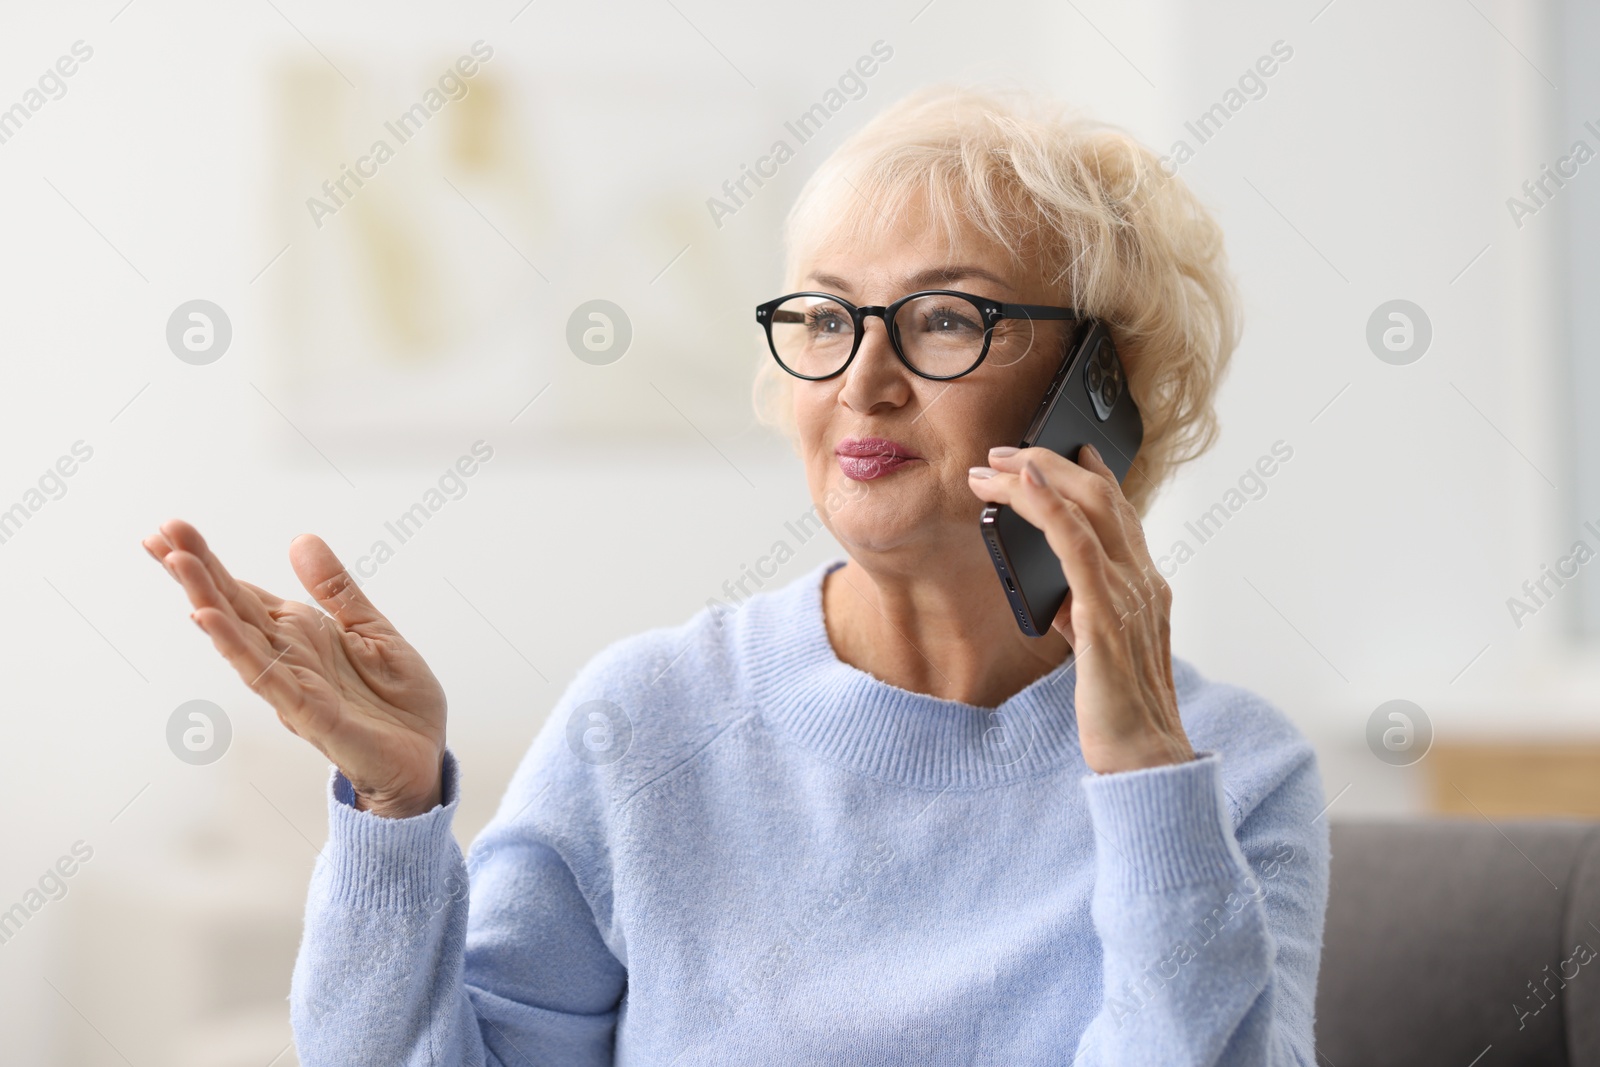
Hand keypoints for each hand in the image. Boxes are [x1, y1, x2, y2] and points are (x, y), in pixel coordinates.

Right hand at [144, 519, 447, 817]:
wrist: (425, 756)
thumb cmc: (396, 701)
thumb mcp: (372, 629)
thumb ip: (335, 589)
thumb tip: (300, 539)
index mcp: (302, 634)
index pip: (244, 593)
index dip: (208, 562)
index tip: (169, 529)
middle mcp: (288, 657)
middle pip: (232, 608)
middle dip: (196, 572)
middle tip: (159, 533)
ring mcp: (294, 686)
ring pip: (240, 640)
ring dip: (208, 601)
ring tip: (178, 564)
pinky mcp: (311, 715)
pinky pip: (269, 678)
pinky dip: (238, 650)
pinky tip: (210, 621)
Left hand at [968, 446, 1192, 773]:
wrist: (1145, 761)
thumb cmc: (1120, 715)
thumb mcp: (1101, 653)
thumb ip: (1087, 617)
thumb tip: (1058, 598)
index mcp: (1146, 589)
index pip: (1122, 514)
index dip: (1091, 475)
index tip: (1064, 448)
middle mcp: (1145, 582)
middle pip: (1103, 497)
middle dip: (1051, 463)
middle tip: (1005, 452)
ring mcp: (1130, 595)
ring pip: (1088, 508)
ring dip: (1037, 475)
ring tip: (993, 465)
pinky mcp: (1106, 614)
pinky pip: (1077, 544)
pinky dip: (1049, 505)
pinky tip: (1022, 484)